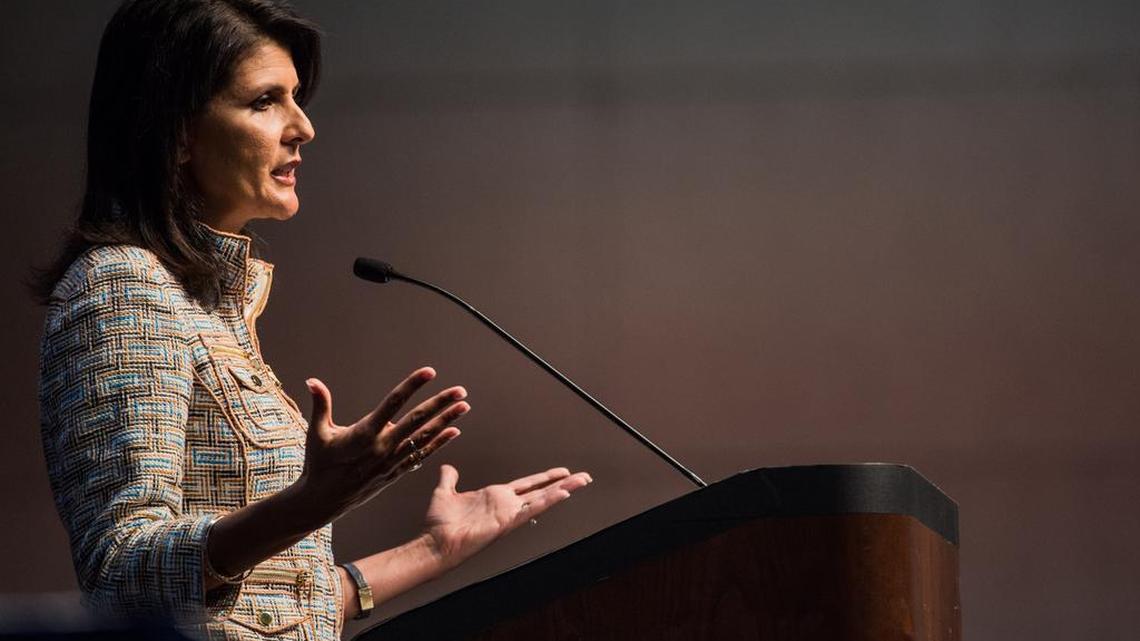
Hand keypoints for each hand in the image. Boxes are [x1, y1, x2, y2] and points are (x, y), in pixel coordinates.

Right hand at [296, 367, 468, 522]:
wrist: (323, 501)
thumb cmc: (318, 463)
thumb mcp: (317, 433)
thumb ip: (320, 405)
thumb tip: (311, 380)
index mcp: (364, 433)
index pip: (393, 403)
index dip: (412, 386)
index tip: (429, 372)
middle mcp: (382, 447)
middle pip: (417, 420)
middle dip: (440, 404)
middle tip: (460, 391)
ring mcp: (391, 461)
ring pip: (424, 438)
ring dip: (446, 421)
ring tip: (464, 407)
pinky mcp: (395, 473)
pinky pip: (421, 455)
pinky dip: (438, 443)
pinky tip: (454, 432)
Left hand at [422, 464, 592, 569]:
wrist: (435, 543)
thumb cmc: (439, 525)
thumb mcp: (444, 493)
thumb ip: (449, 479)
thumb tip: (448, 468)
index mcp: (495, 497)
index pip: (527, 485)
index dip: (544, 478)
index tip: (561, 472)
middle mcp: (506, 505)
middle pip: (541, 491)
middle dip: (563, 484)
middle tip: (583, 477)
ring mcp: (509, 514)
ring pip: (542, 498)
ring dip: (563, 490)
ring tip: (582, 481)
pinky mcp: (507, 522)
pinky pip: (532, 509)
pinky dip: (548, 501)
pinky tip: (563, 493)